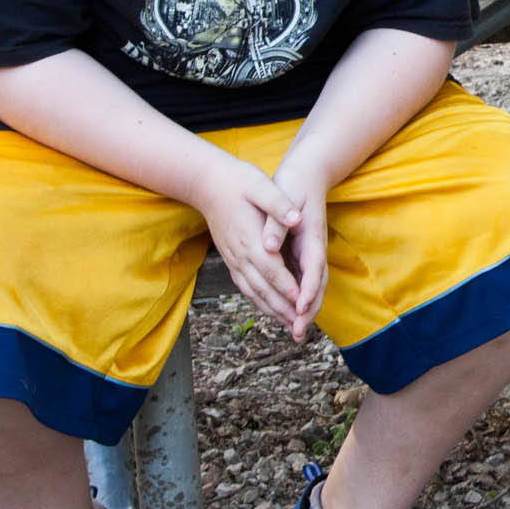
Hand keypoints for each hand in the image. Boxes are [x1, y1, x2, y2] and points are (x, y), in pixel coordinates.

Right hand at [193, 163, 302, 325]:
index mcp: (250, 239)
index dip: (287, 287)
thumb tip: (296, 218)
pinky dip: (259, 300)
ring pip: (253, 291)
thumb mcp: (260, 185)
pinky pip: (245, 286)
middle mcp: (240, 254)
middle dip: (282, 309)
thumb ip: (278, 203)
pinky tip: (269, 308)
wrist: (208, 183)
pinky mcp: (231, 259)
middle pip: (263, 288)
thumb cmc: (238, 181)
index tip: (301, 302)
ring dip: (271, 310)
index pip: (272, 269)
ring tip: (289, 326)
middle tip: (299, 327)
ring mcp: (233, 259)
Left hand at [270, 167, 331, 342]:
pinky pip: (302, 281)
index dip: (307, 290)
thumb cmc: (294, 183)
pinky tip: (287, 312)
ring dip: (305, 311)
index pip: (313, 267)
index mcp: (312, 235)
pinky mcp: (303, 253)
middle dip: (309, 310)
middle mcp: (314, 248)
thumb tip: (269, 244)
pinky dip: (297, 299)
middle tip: (299, 334)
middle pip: (316, 284)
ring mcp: (310, 252)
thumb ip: (276, 221)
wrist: (306, 173)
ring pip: (311, 286)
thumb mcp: (283, 195)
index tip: (300, 309)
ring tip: (296, 333)